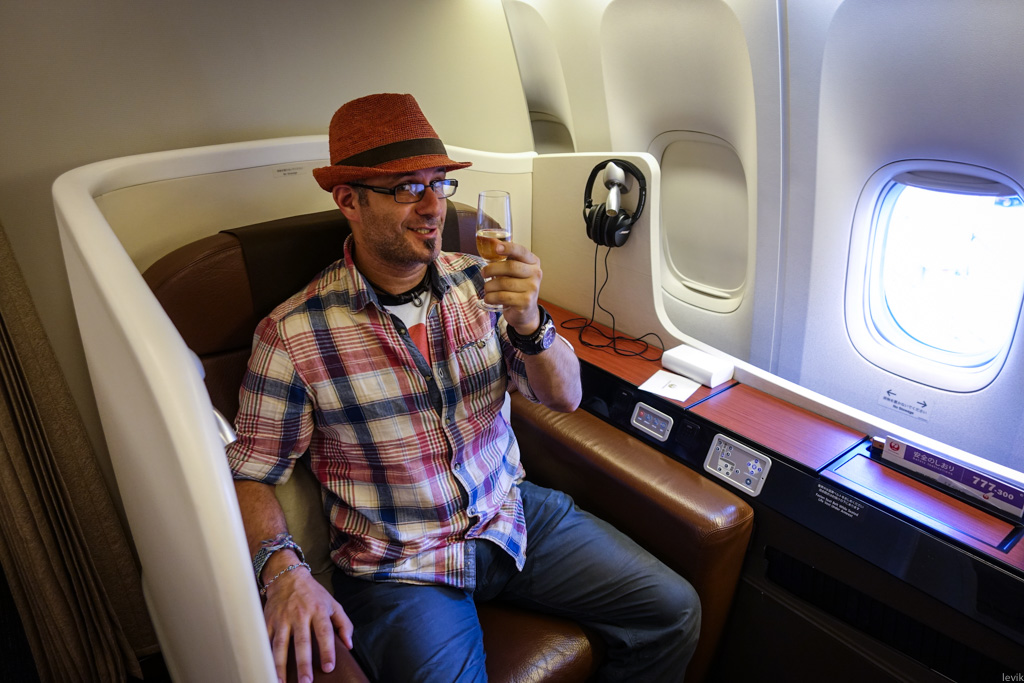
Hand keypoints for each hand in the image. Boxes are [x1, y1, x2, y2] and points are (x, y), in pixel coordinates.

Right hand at [262, 559, 353, 682]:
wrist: (287, 576)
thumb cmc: (313, 593)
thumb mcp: (333, 603)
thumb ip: (343, 624)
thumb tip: (349, 645)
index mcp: (318, 610)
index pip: (324, 632)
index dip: (327, 650)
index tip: (328, 668)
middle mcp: (299, 614)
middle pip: (301, 641)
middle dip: (303, 663)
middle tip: (306, 681)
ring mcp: (282, 618)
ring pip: (280, 645)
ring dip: (280, 665)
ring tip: (282, 682)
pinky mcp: (268, 621)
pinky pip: (265, 641)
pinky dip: (264, 655)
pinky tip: (266, 668)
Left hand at [480, 239, 542, 332]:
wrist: (525, 312)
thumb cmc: (516, 288)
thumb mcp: (514, 272)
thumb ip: (505, 259)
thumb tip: (491, 243)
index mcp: (533, 262)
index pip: (521, 251)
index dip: (508, 248)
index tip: (496, 247)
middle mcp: (536, 274)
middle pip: (511, 266)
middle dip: (492, 269)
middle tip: (483, 273)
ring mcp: (532, 289)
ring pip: (503, 283)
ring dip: (489, 286)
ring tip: (487, 289)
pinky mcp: (525, 302)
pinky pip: (502, 297)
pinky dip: (491, 298)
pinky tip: (489, 298)